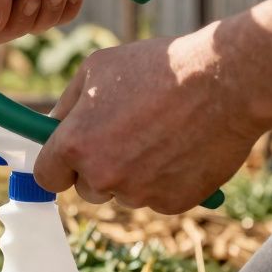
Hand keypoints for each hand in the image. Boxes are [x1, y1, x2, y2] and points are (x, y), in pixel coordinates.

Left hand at [32, 30, 259, 213]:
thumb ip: (68, 104)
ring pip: (123, 193)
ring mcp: (139, 193)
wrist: (224, 82)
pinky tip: (181, 147)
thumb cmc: (158, 68)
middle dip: (98, 168)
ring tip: (160, 133)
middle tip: (123, 136)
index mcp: (76, 144)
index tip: (68, 157)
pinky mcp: (173, 203)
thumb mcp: (97, 69)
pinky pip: (157, 197)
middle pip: (86, 189)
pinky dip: (165, 180)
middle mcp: (102, 175)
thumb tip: (52, 124)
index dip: (58, 165)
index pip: (46, 176)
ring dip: (133, 174)